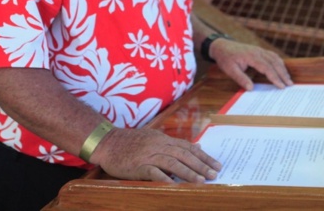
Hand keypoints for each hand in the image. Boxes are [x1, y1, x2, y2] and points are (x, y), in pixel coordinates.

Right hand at [90, 127, 221, 182]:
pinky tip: (175, 186)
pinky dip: (165, 178)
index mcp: (163, 139)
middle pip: (184, 154)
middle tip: (214, 174)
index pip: (188, 147)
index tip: (216, 165)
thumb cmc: (130, 142)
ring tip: (201, 181)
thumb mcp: (154, 138)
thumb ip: (175, 144)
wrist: (107, 142)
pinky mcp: (138, 165)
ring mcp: (148, 154)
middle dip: (201, 165)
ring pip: (172, 163)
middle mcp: (158, 145)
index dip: (204, 157)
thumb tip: (197, 147)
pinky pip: (154, 172)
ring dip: (188, 172)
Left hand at [210, 39, 292, 90]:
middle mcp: (258, 51)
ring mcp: (259, 50)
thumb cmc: (225, 58)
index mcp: (251, 56)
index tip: (281, 86)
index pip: (267, 67)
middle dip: (283, 74)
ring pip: (275, 58)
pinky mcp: (259, 51)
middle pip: (274, 62)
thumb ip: (241, 79)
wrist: (221, 46)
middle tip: (290, 84)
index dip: (275, 77)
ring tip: (288, 79)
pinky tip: (282, 69)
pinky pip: (272, 56)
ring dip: (282, 68)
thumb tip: (251, 89)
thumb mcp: (230, 70)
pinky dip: (279, 63)